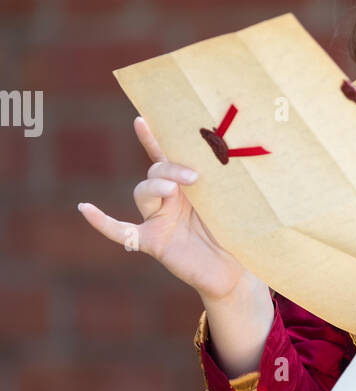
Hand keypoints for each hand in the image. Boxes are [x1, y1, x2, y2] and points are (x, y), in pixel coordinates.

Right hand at [77, 116, 252, 302]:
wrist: (234, 271)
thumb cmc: (235, 234)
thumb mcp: (230, 202)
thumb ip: (221, 182)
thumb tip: (225, 156)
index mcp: (187, 186)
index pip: (167, 157)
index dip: (153, 138)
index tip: (142, 119)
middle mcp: (169, 200)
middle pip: (155, 172)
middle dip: (170, 169)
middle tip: (192, 177)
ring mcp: (158, 220)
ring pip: (142, 193)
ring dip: (154, 187)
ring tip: (172, 190)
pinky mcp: (152, 242)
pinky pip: (121, 230)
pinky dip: (102, 221)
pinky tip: (85, 209)